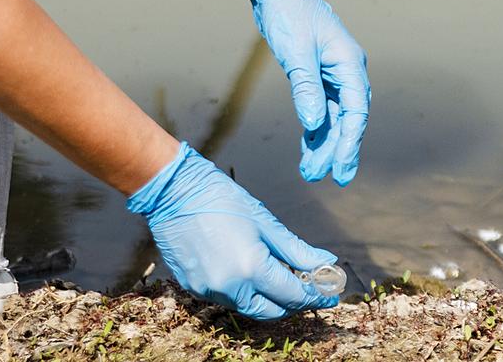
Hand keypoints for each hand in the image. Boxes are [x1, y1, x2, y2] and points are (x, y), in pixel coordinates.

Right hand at [127, 142, 339, 319]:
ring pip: (247, 307)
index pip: (293, 295)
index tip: (330, 293)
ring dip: (268, 298)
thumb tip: (325, 262)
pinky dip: (244, 291)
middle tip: (309, 289)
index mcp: (251, 268)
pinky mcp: (193, 287)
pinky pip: (226, 298)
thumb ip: (296, 249)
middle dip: (293, 303)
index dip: (315, 295)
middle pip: (271, 310)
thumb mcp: (264, 221)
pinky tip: (252, 273)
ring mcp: (208, 290)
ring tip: (282, 279)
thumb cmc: (219, 197)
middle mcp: (229, 287)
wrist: (173, 191)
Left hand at [227, 0, 369, 185]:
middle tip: (325, 178)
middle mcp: (346, 69)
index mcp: (349, 63)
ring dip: (323, 142)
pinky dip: (314, 127)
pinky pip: (320, 106)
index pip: (356, 111)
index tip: (341, 170)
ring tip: (311, 171)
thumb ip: (306, 89)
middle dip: (337, 149)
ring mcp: (332, 71)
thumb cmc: (288, 13)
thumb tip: (314, 125)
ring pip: (333, 115)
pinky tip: (307, 147)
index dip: (350, 143)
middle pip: (347, 118)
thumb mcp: (295, 54)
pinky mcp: (316, 72)